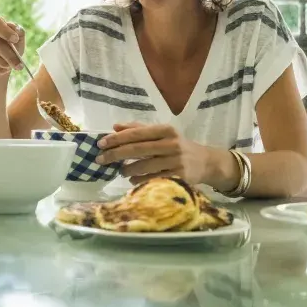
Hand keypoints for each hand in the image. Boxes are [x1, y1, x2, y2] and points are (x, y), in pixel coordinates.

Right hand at [0, 14, 24, 80]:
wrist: (0, 65)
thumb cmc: (10, 48)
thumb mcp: (18, 40)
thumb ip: (19, 33)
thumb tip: (16, 30)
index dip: (4, 30)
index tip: (15, 39)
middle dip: (8, 54)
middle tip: (19, 64)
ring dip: (1, 62)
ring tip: (9, 67)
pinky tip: (0, 70)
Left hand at [96, 123, 211, 184]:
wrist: (206, 162)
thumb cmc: (178, 146)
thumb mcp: (162, 134)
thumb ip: (139, 129)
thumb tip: (115, 127)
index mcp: (166, 130)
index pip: (136, 133)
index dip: (117, 138)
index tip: (100, 143)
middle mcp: (171, 144)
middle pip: (137, 149)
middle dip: (115, 154)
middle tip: (100, 159)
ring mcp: (176, 161)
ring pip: (143, 166)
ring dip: (127, 169)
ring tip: (120, 171)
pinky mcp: (179, 177)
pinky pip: (152, 179)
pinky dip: (139, 180)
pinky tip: (132, 180)